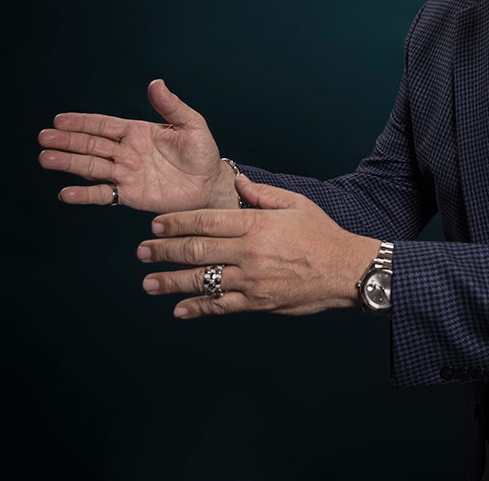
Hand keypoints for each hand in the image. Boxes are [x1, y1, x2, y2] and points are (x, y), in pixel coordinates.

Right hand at [38, 79, 236, 212]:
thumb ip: (170, 106)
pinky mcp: (130, 195)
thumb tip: (155, 83)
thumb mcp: (190, 124)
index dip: (81, 122)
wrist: (211, 184)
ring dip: (68, 163)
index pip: (103, 125)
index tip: (58, 120)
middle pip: (90, 145)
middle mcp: (126, 152)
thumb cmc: (202, 152)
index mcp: (136, 132)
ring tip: (46, 159)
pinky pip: (103, 194)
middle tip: (43, 138)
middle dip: (67, 141)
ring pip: (91, 167)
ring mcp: (126, 174)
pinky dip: (84, 195)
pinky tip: (65, 194)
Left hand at [138, 175, 380, 316]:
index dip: (176, 223)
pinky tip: (180, 309)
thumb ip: (263, 193)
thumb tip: (237, 179)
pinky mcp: (258, 302)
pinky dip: (198, 308)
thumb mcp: (296, 203)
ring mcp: (251, 279)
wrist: (346, 270)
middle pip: (196, 250)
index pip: (205, 220)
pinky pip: (221, 306)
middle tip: (141, 252)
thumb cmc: (322, 234)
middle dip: (164, 251)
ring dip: (170, 282)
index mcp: (256, 223)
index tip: (155, 226)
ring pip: (202, 280)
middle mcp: (248, 251)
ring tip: (148, 283)